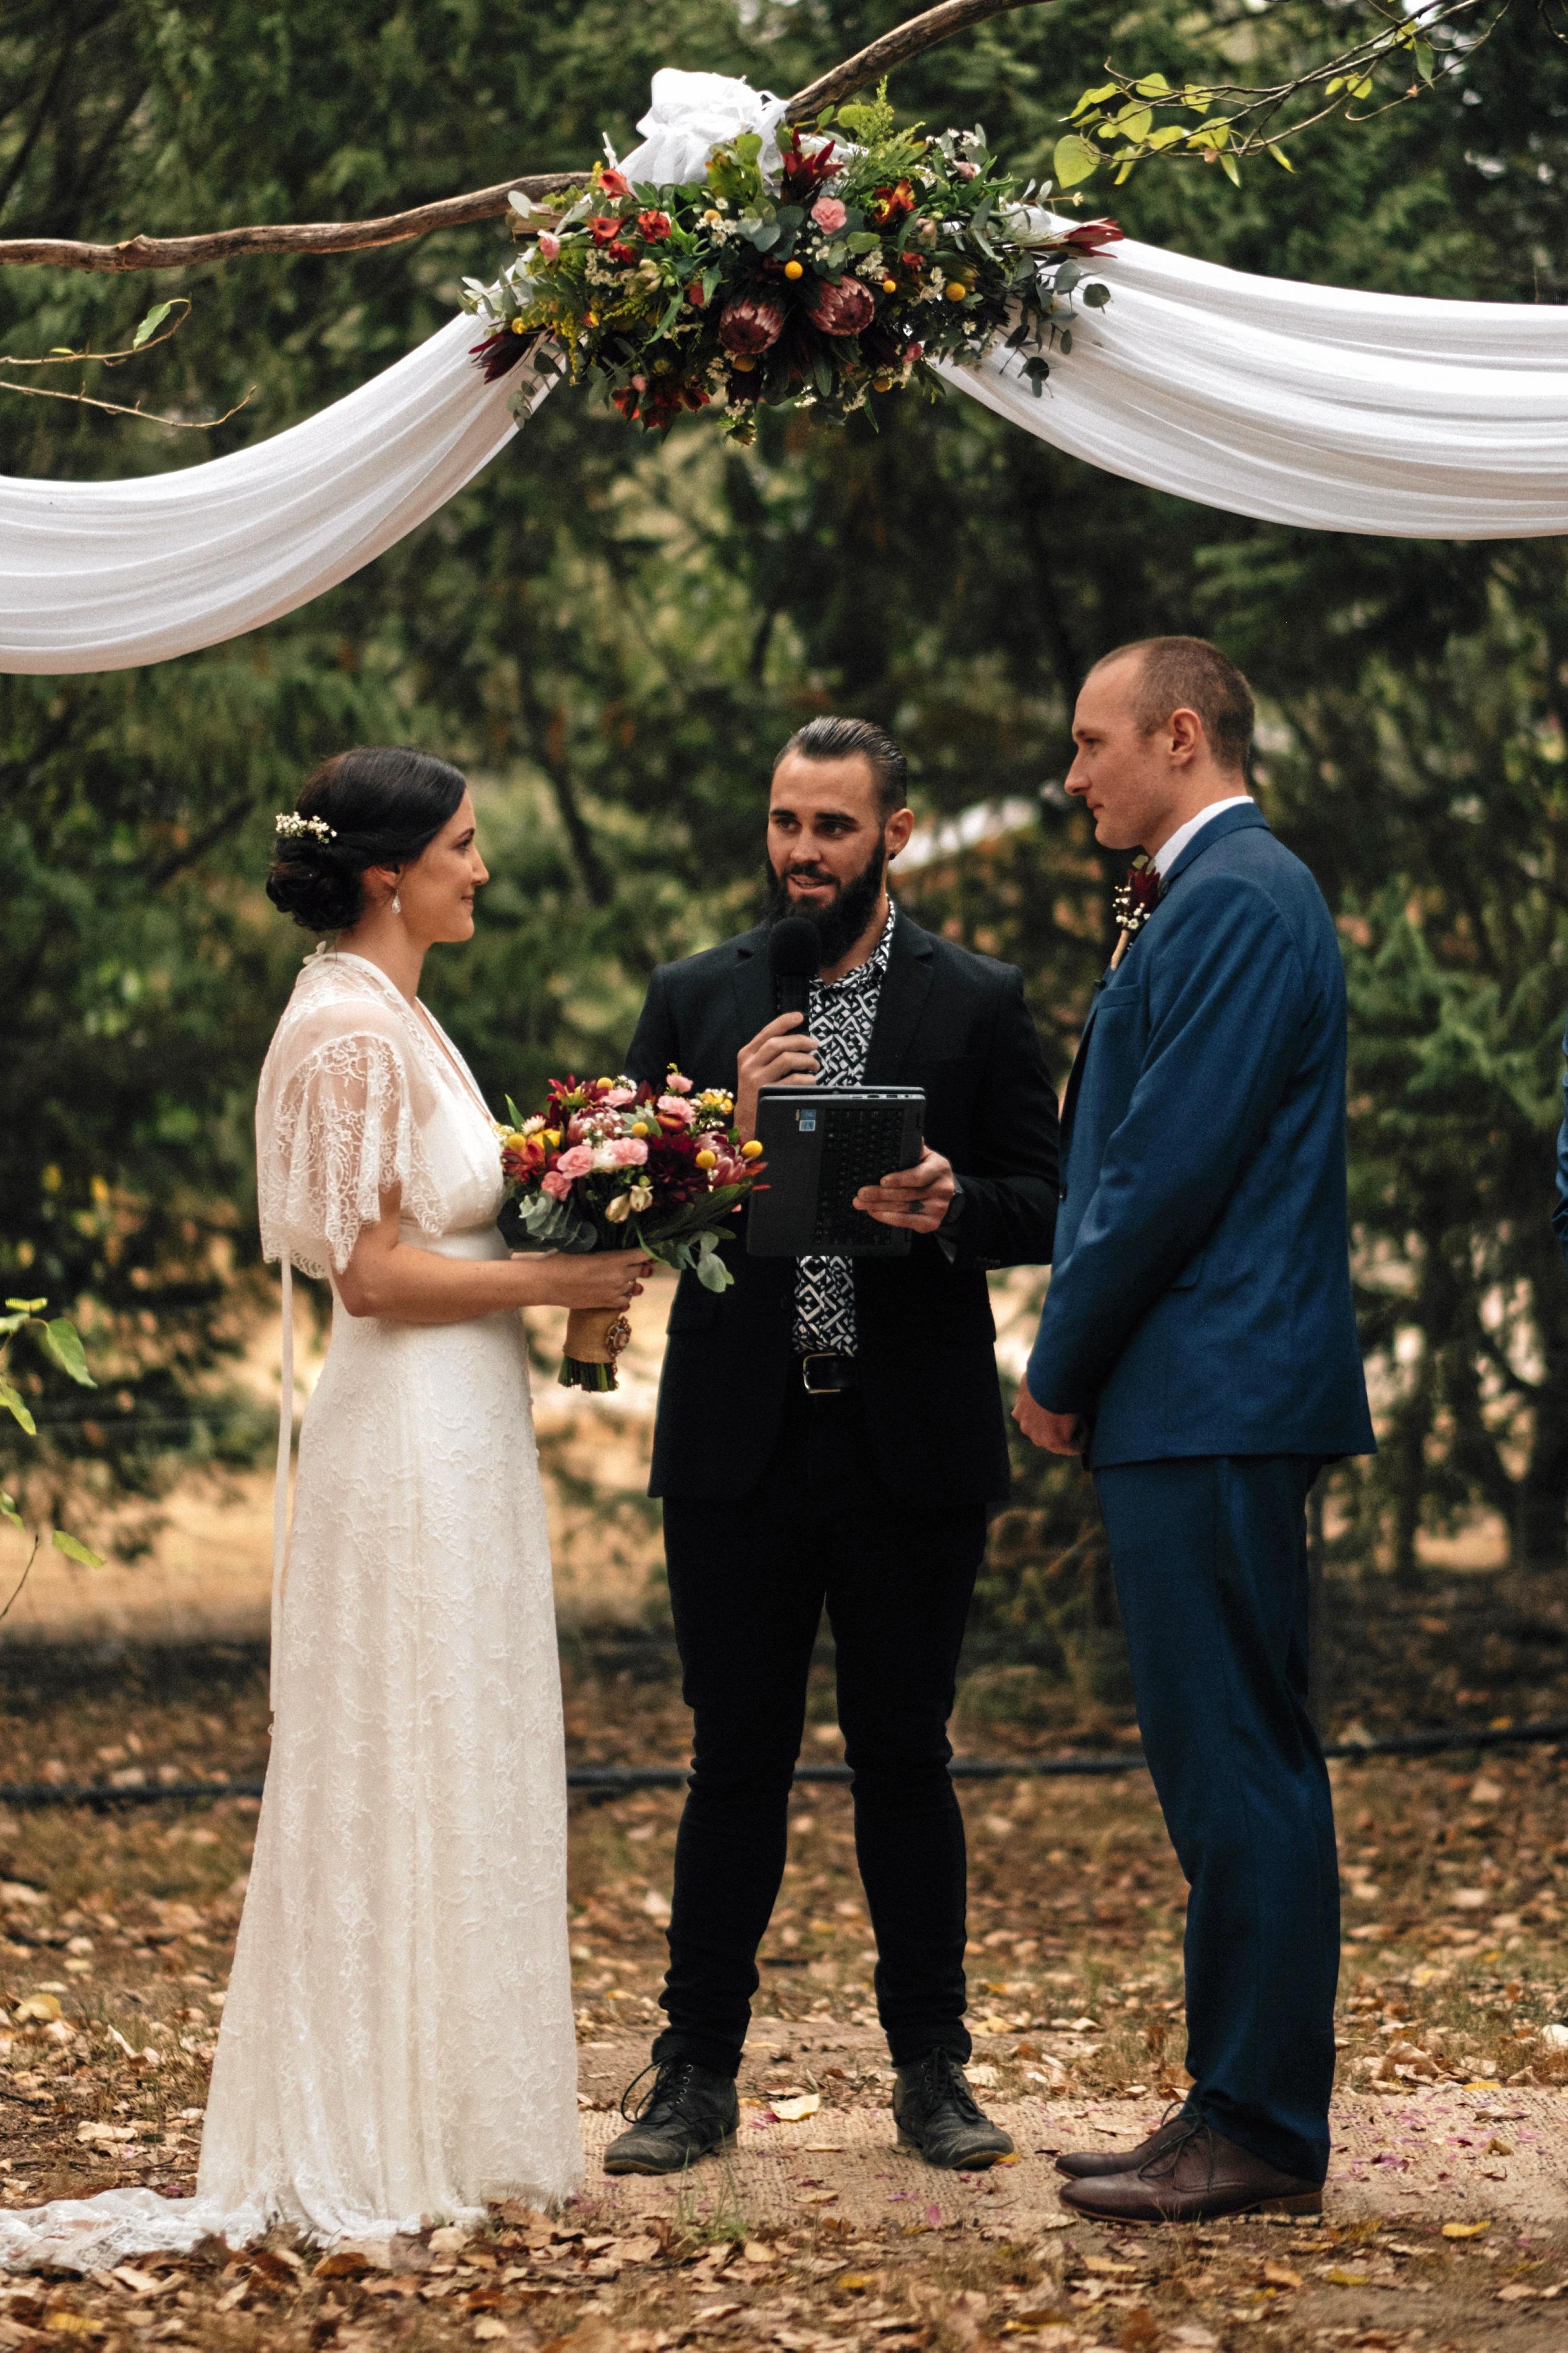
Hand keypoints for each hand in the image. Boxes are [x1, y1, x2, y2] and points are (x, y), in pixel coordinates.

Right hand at [535, 1254, 652, 1312]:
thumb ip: (608, 1251)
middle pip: (642, 1270)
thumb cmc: (563, 1259)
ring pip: (635, 1286)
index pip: (644, 1254)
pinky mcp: (606, 1304)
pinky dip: (624, 1297)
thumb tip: (619, 1249)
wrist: (547, 1281)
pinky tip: (616, 1291)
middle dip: (640, 1265)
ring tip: (620, 1276)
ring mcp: (614, 1292)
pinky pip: (625, 1302)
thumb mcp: (587, 1248)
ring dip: (631, 1281)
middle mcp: (619, 1276)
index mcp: (616, 1258)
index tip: (647, 1249)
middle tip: (632, 1260)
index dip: (648, 1251)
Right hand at [735, 1009, 819, 1141]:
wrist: (746, 1120)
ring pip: (787, 1059)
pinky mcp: (768, 1093)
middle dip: (801, 1041)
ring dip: (806, 1059)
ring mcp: (758, 1079)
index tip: (800, 1017)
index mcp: (747, 1054)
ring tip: (815, 1065)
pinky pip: (793, 1080)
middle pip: (779, 1043)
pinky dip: (807, 1078)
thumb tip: (796, 1039)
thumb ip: (768, 1054)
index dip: (785, 1021)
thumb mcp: (754, 1069)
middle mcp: (750, 1065)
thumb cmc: (755, 1092)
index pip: (767, 1032)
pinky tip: (811, 1080)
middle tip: (815, 1045)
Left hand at [853, 1144, 955, 1233]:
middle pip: (906, 1194)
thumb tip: (898, 1135)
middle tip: (861, 1193)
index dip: (899, 1179)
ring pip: (903, 1209)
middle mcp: (942, 1189)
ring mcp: (938, 1208)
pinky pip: (905, 1221)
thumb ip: (912, 1149)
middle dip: (880, 1194)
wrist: (946, 1193)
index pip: (918, 1176)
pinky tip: (874, 1212)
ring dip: (878, 1206)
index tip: (882, 1180)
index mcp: (939, 1168)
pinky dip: (887, 1217)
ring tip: (861, 1203)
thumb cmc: (928, 1171)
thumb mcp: (925, 1157)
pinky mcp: (931, 1223)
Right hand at [1013, 1384, 1084, 1455]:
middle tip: (1071, 1415)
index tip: (1085, 1422)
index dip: (1082, 1434)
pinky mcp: (1018, 1413)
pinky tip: (1041, 1399)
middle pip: (1055, 1442)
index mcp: (1056, 1442)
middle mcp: (1039, 1439)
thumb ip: (1080, 1423)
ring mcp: (1026, 1426)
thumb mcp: (1084, 1412)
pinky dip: (1032, 1412)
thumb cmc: (1072, 1393)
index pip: (1075, 1448)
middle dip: (1063, 1432)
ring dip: (1046, 1424)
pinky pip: (1027, 1417)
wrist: (1051, 1374)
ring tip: (1055, 1406)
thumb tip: (1081, 1420)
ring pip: (1038, 1432)